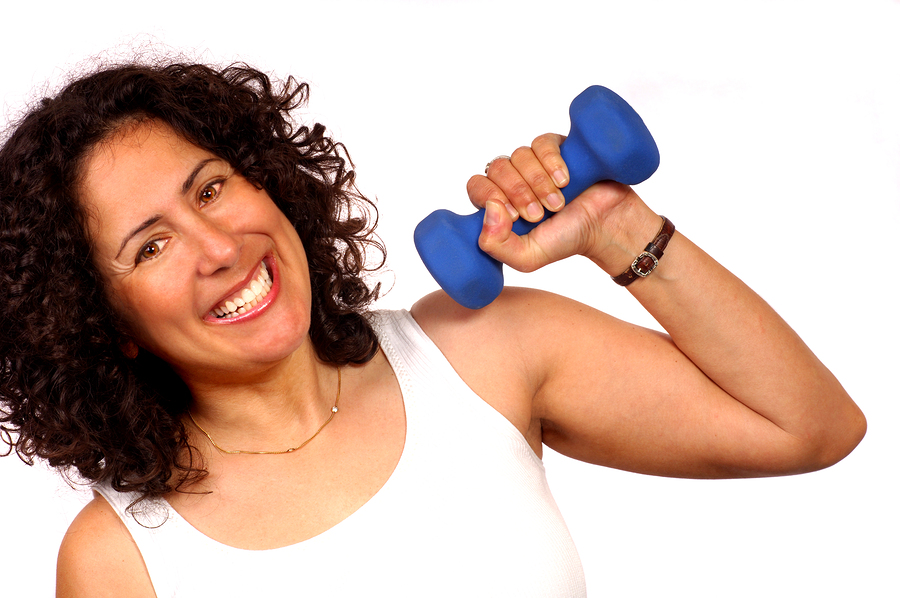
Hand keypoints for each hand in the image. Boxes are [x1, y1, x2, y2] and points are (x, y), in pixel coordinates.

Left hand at [466, 134, 657, 274]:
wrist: (605, 226)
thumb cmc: (565, 240)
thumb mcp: (527, 257)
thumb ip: (497, 245)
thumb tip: (488, 209)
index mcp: (500, 202)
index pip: (477, 186)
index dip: (491, 196)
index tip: (515, 216)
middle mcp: (514, 179)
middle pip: (497, 168)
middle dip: (518, 192)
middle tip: (540, 213)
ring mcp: (534, 162)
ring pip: (519, 155)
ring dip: (538, 182)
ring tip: (558, 202)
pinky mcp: (556, 148)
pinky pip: (542, 143)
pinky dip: (551, 162)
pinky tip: (564, 180)